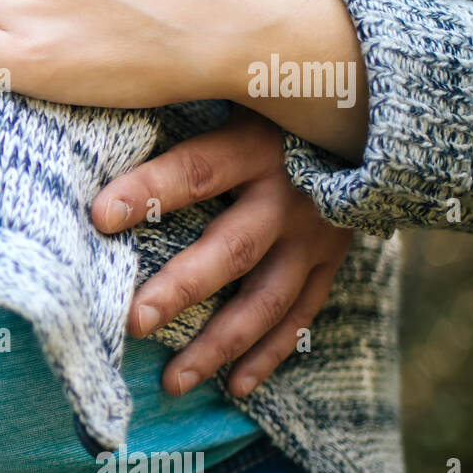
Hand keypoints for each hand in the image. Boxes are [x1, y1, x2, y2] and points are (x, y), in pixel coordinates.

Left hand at [90, 109, 352, 397]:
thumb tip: (111, 86)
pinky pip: (300, 317)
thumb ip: (184, 94)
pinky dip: (269, 355)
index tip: (98, 216)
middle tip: (133, 322)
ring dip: (219, 344)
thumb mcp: (239, 86)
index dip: (150, 192)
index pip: (197, 171)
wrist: (375, 113)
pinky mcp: (331, 262)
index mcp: (256, 146)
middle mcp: (288, 196)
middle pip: (230, 250)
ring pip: (265, 301)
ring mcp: (314, 236)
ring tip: (173, 382)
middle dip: (181, 289)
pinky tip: (236, 387)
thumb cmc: (273, 98)